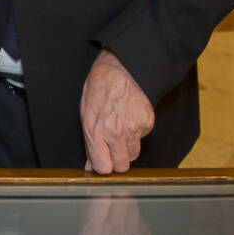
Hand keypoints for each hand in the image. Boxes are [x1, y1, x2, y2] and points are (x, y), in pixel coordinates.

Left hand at [79, 48, 154, 173]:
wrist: (122, 67)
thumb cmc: (100, 86)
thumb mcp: (85, 111)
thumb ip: (89, 140)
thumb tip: (91, 162)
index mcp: (96, 130)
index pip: (103, 167)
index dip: (103, 166)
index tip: (102, 162)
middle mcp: (116, 132)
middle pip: (122, 166)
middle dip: (117, 161)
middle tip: (112, 151)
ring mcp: (134, 128)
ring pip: (134, 154)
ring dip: (127, 148)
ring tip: (120, 130)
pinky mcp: (147, 123)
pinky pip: (142, 138)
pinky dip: (136, 133)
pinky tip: (129, 118)